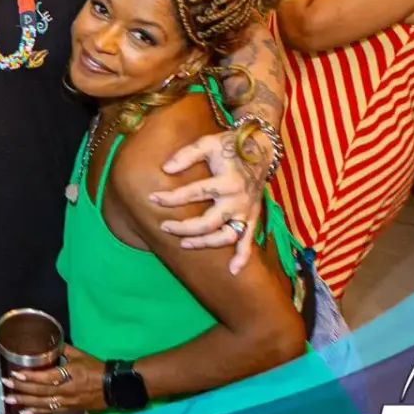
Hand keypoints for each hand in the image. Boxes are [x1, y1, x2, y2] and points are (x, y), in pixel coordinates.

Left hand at [3, 345, 104, 413]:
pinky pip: (50, 411)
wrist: (114, 387)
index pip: (47, 377)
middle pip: (41, 391)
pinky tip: (23, 412)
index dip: (31, 376)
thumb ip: (62, 349)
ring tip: (8, 400)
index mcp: (70, 374)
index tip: (16, 374)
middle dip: (21, 389)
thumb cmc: (96, 368)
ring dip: (24, 402)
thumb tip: (48, 342)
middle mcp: (67, 390)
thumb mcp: (80, 354)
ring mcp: (67, 401)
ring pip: (43, 403)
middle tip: (5, 384)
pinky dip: (36, 412)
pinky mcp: (69, 408)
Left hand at [151, 129, 264, 273]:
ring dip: (205, 243)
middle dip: (184, 227)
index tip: (152, 197)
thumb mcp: (207, 143)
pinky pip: (249, 241)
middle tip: (164, 226)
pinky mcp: (252, 217)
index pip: (194, 193)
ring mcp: (246, 211)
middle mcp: (238, 200)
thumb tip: (165, 169)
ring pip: (226, 236)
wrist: (260, 149)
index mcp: (227, 181)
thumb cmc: (229, 145)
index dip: (171, 197)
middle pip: (208, 222)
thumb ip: (186, 155)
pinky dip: (243, 257)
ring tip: (184, 244)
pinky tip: (232, 271)